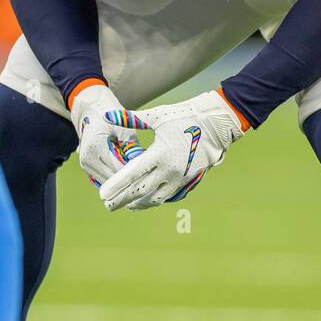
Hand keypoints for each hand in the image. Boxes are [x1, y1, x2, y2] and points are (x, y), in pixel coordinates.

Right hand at [70, 83, 143, 190]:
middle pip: (113, 178)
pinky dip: (116, 180)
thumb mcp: (125, 129)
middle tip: (148, 180)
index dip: (135, 173)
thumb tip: (147, 165)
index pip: (118, 168)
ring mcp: (85, 165)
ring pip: (108, 183)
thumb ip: (133, 147)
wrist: (92, 112)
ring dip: (122, 182)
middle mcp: (87, 158)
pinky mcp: (87, 169)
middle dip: (130, 179)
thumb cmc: (112, 118)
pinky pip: (104, 180)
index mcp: (96, 145)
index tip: (151, 175)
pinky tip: (129, 179)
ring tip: (140, 180)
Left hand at [98, 90, 244, 211]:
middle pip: (140, 191)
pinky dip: (155, 199)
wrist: (217, 124)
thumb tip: (108, 115)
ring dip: (139, 203)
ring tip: (127, 205)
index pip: (132, 174)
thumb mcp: (158, 116)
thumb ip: (132, 118)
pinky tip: (147, 200)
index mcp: (160, 154)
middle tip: (107, 205)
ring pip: (155, 198)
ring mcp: (180, 177)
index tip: (102, 194)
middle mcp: (170, 170)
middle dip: (122, 200)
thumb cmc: (185, 116)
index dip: (116, 186)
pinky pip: (168, 196)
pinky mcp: (189, 180)